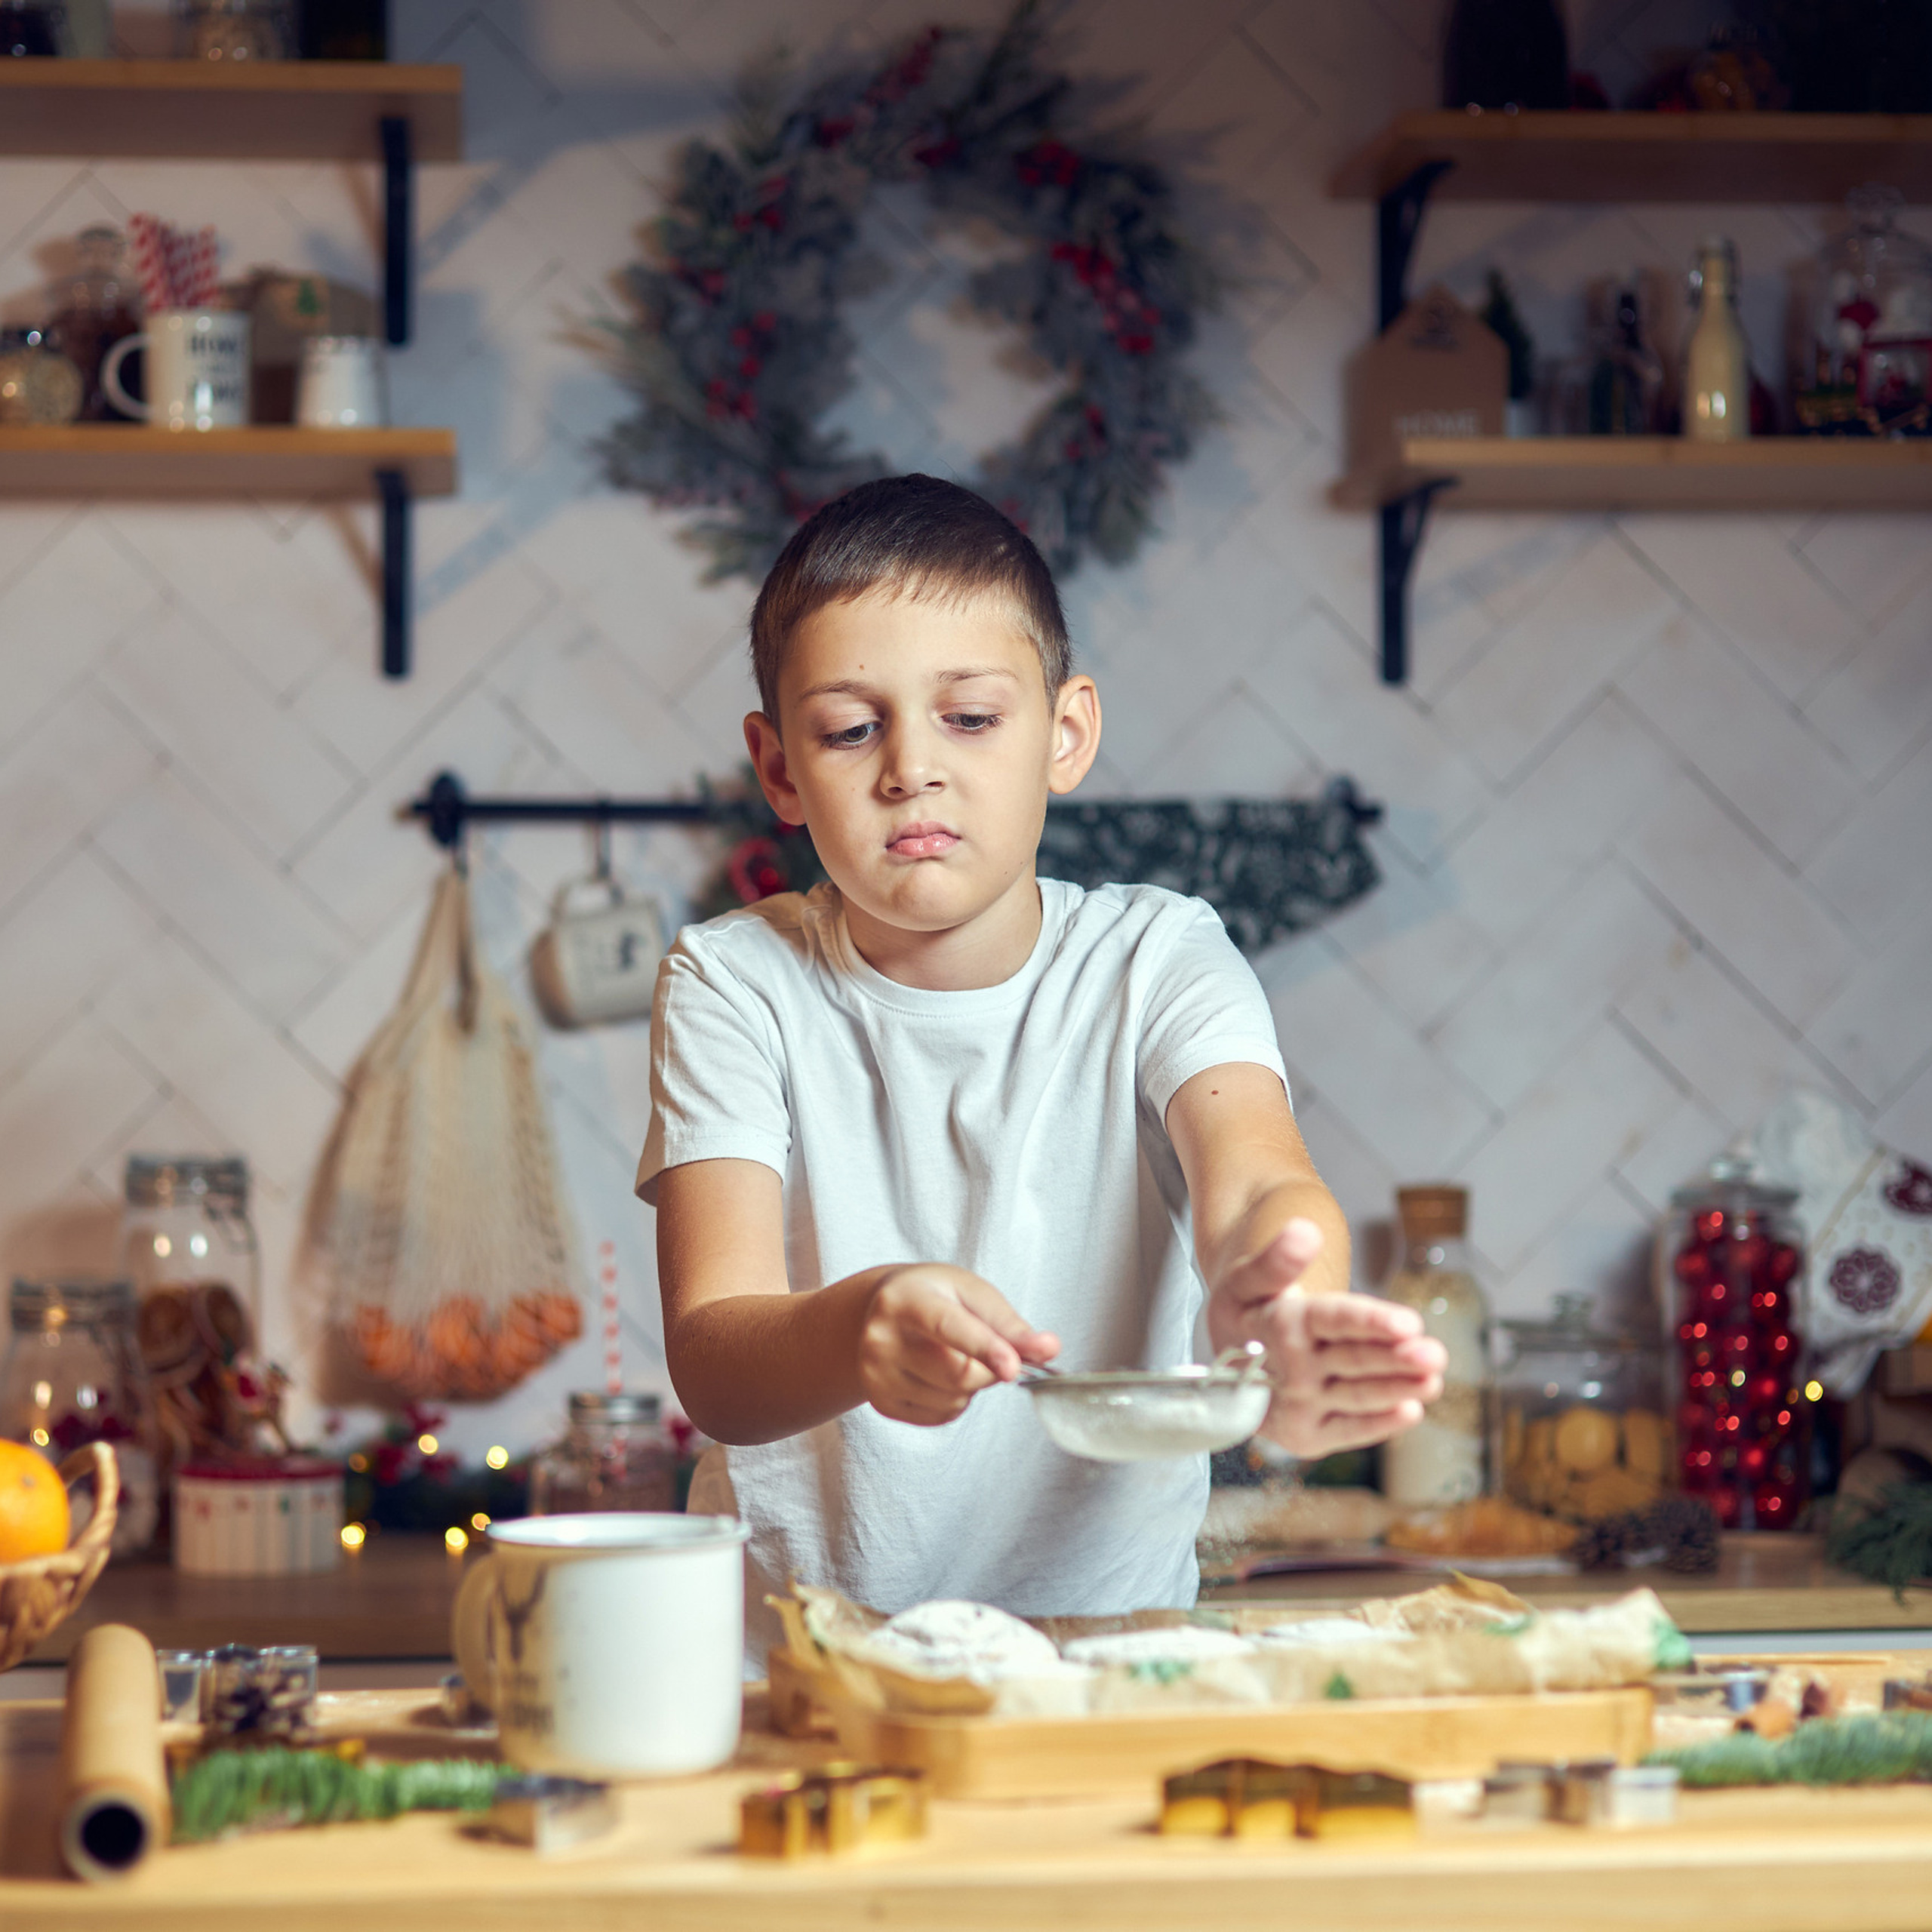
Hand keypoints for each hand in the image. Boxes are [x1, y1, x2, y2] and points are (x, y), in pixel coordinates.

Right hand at [856, 1265, 1058, 1426]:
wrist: (881, 1311)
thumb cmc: (935, 1297)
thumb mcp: (972, 1294)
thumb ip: (1010, 1324)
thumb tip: (1050, 1349)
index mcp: (906, 1300)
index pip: (948, 1327)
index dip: (984, 1348)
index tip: (1013, 1367)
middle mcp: (881, 1339)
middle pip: (959, 1374)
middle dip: (989, 1368)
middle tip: (988, 1347)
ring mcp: (876, 1375)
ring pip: (953, 1399)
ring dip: (972, 1386)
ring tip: (952, 1355)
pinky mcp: (880, 1403)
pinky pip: (941, 1416)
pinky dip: (955, 1401)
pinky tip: (939, 1374)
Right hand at [1207, 1220, 1446, 1457]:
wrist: (1222, 1366)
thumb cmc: (1247, 1312)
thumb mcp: (1247, 1280)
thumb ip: (1277, 1258)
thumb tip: (1305, 1231)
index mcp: (1279, 1324)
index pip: (1331, 1320)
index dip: (1370, 1322)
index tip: (1410, 1323)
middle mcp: (1290, 1369)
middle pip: (1353, 1360)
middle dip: (1397, 1359)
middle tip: (1436, 1354)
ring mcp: (1299, 1405)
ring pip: (1358, 1396)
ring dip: (1398, 1389)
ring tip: (1434, 1380)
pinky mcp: (1307, 1435)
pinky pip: (1349, 1430)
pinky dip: (1380, 1424)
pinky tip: (1411, 1411)